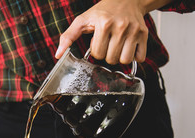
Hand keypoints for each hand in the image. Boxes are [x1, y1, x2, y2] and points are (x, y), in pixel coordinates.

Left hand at [55, 0, 172, 64]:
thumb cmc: (102, 12)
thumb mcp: (82, 20)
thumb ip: (68, 37)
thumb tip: (58, 54)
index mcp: (104, 23)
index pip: (98, 53)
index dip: (96, 50)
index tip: (98, 40)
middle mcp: (121, 26)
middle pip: (111, 59)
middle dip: (106, 54)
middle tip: (107, 43)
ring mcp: (134, 30)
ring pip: (125, 60)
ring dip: (119, 57)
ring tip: (116, 46)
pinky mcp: (144, 34)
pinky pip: (140, 57)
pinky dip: (134, 56)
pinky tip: (128, 47)